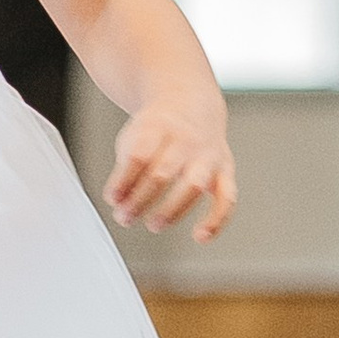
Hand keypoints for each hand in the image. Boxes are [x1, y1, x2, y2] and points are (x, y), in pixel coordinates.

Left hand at [105, 98, 235, 242]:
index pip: (139, 155)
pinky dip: (216, 219)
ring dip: (172, 210)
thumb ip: (126, 168)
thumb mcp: (134, 136)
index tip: (112, 198)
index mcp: (158, 128)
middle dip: (141, 199)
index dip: (123, 179)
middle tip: (125, 217)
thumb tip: (117, 202)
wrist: (190, 101)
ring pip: (194, 184)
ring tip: (153, 224)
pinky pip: (227, 197)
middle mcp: (185, 140)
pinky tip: (200, 236)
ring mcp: (207, 155)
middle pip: (163, 172)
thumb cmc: (157, 129)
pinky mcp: (225, 170)